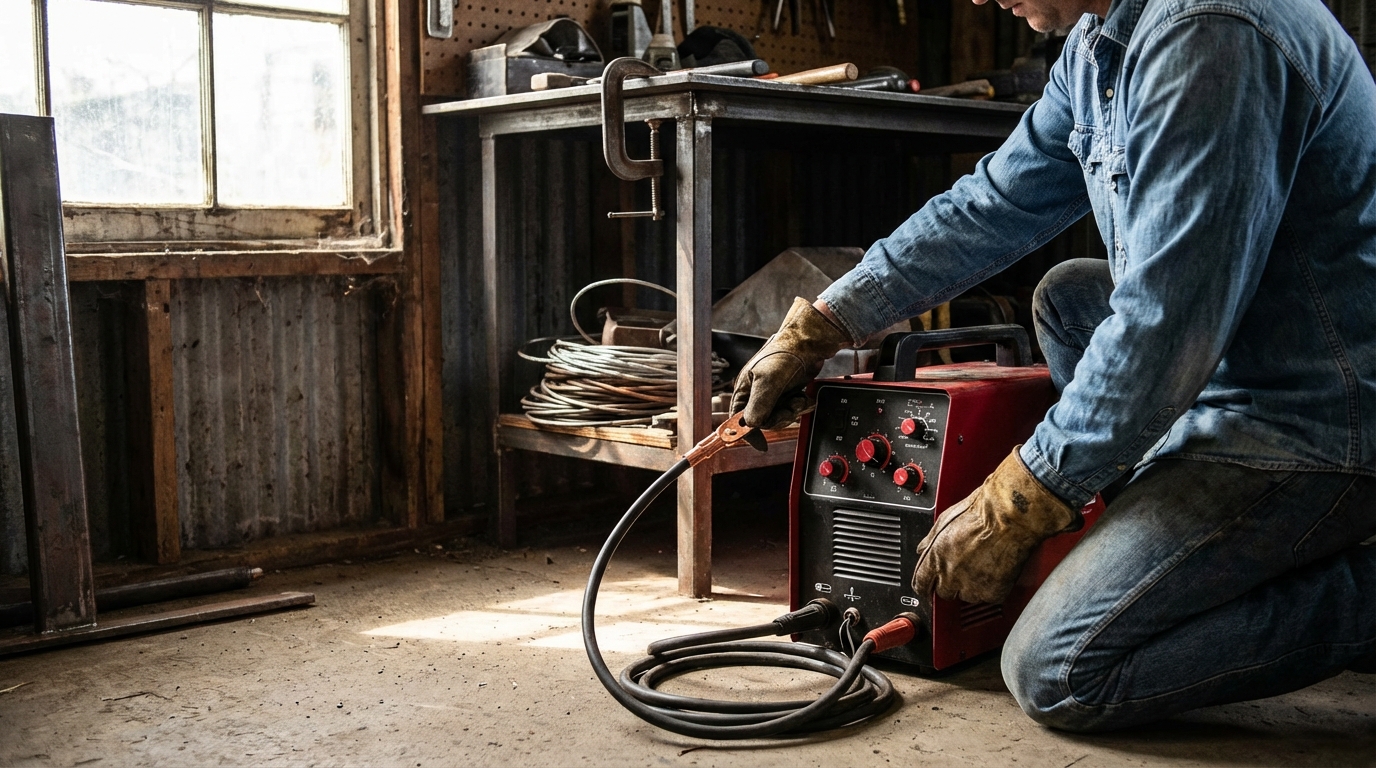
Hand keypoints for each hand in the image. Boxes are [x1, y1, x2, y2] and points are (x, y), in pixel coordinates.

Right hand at [730, 298, 850, 428]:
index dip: (747, 432)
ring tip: (798, 398)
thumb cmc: (784, 354)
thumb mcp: (767, 381)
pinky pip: (792, 409)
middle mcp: (757, 393)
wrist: (809, 342)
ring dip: (792, 411)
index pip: (738, 419)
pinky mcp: (787, 392)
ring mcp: (773, 393)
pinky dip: (800, 406)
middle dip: (779, 417)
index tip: (760, 444)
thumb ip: (758, 406)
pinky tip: (804, 397)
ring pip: (780, 417)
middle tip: (789, 408)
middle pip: (763, 422)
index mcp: (744, 389)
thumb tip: (751, 425)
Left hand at [912, 448, 1081, 604]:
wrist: (1010, 517)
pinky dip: (991, 586)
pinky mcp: (993, 592)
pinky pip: (988, 596)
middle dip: (950, 583)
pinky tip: (996, 568)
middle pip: (944, 592)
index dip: (924, 586)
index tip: (928, 587)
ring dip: (972, 585)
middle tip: (964, 567)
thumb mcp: (945, 520)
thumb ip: (930, 540)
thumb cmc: (982, 513)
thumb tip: (922, 549)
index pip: (921, 584)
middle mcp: (951, 575)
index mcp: (936, 557)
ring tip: (983, 563)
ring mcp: (972, 587)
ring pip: (967, 595)